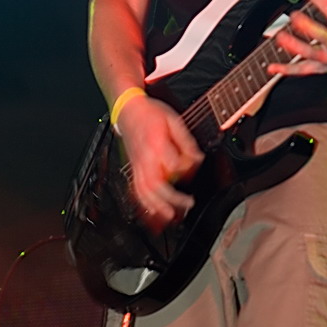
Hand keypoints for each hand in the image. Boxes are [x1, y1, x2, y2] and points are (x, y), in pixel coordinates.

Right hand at [115, 96, 203, 229]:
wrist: (129, 110)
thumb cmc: (151, 113)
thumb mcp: (174, 120)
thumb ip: (186, 141)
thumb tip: (197, 158)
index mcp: (157, 143)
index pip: (173, 165)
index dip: (187, 168)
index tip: (194, 163)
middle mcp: (145, 158)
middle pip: (156, 185)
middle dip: (172, 199)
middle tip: (188, 204)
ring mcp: (137, 165)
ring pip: (144, 192)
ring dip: (157, 208)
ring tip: (171, 217)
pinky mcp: (133, 169)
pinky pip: (136, 190)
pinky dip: (144, 204)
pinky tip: (153, 212)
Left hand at [268, 0, 326, 76]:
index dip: (321, 0)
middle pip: (322, 36)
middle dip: (308, 26)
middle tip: (295, 16)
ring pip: (310, 54)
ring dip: (294, 46)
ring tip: (280, 37)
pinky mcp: (321, 67)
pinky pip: (302, 70)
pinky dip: (286, 69)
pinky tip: (272, 67)